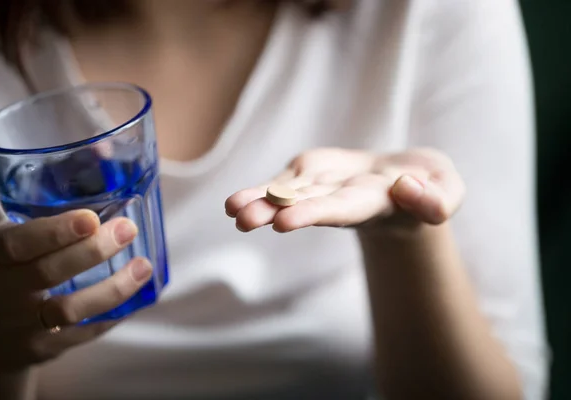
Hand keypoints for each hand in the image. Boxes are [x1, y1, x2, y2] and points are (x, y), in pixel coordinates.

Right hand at [0, 210, 151, 371]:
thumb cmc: (9, 270)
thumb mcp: (10, 238)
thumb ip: (47, 208)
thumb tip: (105, 155)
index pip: (19, 242)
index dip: (55, 232)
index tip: (90, 218)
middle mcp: (4, 290)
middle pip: (50, 272)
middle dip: (93, 251)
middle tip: (127, 229)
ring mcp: (22, 324)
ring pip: (69, 309)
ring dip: (113, 288)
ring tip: (143, 267)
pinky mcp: (43, 348)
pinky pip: (83, 334)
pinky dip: (112, 315)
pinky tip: (138, 298)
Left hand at [225, 147, 464, 234]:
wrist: (405, 182)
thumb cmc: (430, 187)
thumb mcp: (447, 191)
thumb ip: (437, 200)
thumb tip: (406, 187)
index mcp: (374, 205)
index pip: (341, 209)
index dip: (314, 212)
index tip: (285, 222)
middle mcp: (341, 200)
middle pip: (306, 205)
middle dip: (276, 210)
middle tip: (245, 220)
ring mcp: (324, 187)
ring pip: (288, 194)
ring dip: (259, 202)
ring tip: (232, 210)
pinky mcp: (313, 175)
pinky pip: (285, 182)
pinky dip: (261, 190)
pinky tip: (234, 202)